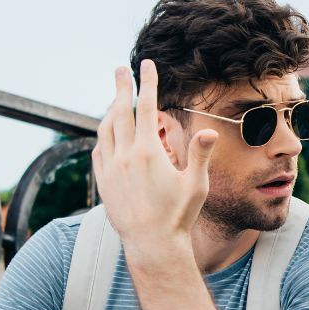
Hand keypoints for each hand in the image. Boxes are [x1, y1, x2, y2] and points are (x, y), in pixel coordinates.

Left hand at [92, 61, 218, 253]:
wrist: (152, 244)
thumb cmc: (179, 216)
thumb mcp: (196, 185)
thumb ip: (200, 155)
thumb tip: (209, 130)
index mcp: (149, 152)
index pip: (145, 107)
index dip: (146, 83)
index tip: (147, 65)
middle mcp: (125, 156)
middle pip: (119, 111)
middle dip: (121, 87)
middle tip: (120, 69)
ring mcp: (110, 169)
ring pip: (105, 129)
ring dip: (109, 109)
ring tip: (115, 99)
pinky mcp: (103, 182)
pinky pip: (99, 150)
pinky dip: (103, 135)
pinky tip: (108, 133)